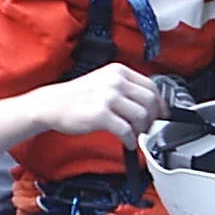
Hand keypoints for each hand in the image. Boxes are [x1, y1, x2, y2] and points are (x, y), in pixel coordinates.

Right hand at [37, 64, 162, 147]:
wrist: (52, 104)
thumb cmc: (76, 97)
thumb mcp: (103, 82)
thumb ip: (124, 88)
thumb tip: (148, 103)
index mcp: (118, 71)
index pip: (151, 85)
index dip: (160, 103)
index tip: (161, 114)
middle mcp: (115, 81)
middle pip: (150, 100)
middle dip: (153, 118)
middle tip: (148, 128)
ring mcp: (108, 97)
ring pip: (141, 116)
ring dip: (142, 130)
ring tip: (136, 135)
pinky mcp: (101, 114)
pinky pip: (126, 130)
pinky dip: (131, 140)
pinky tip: (128, 143)